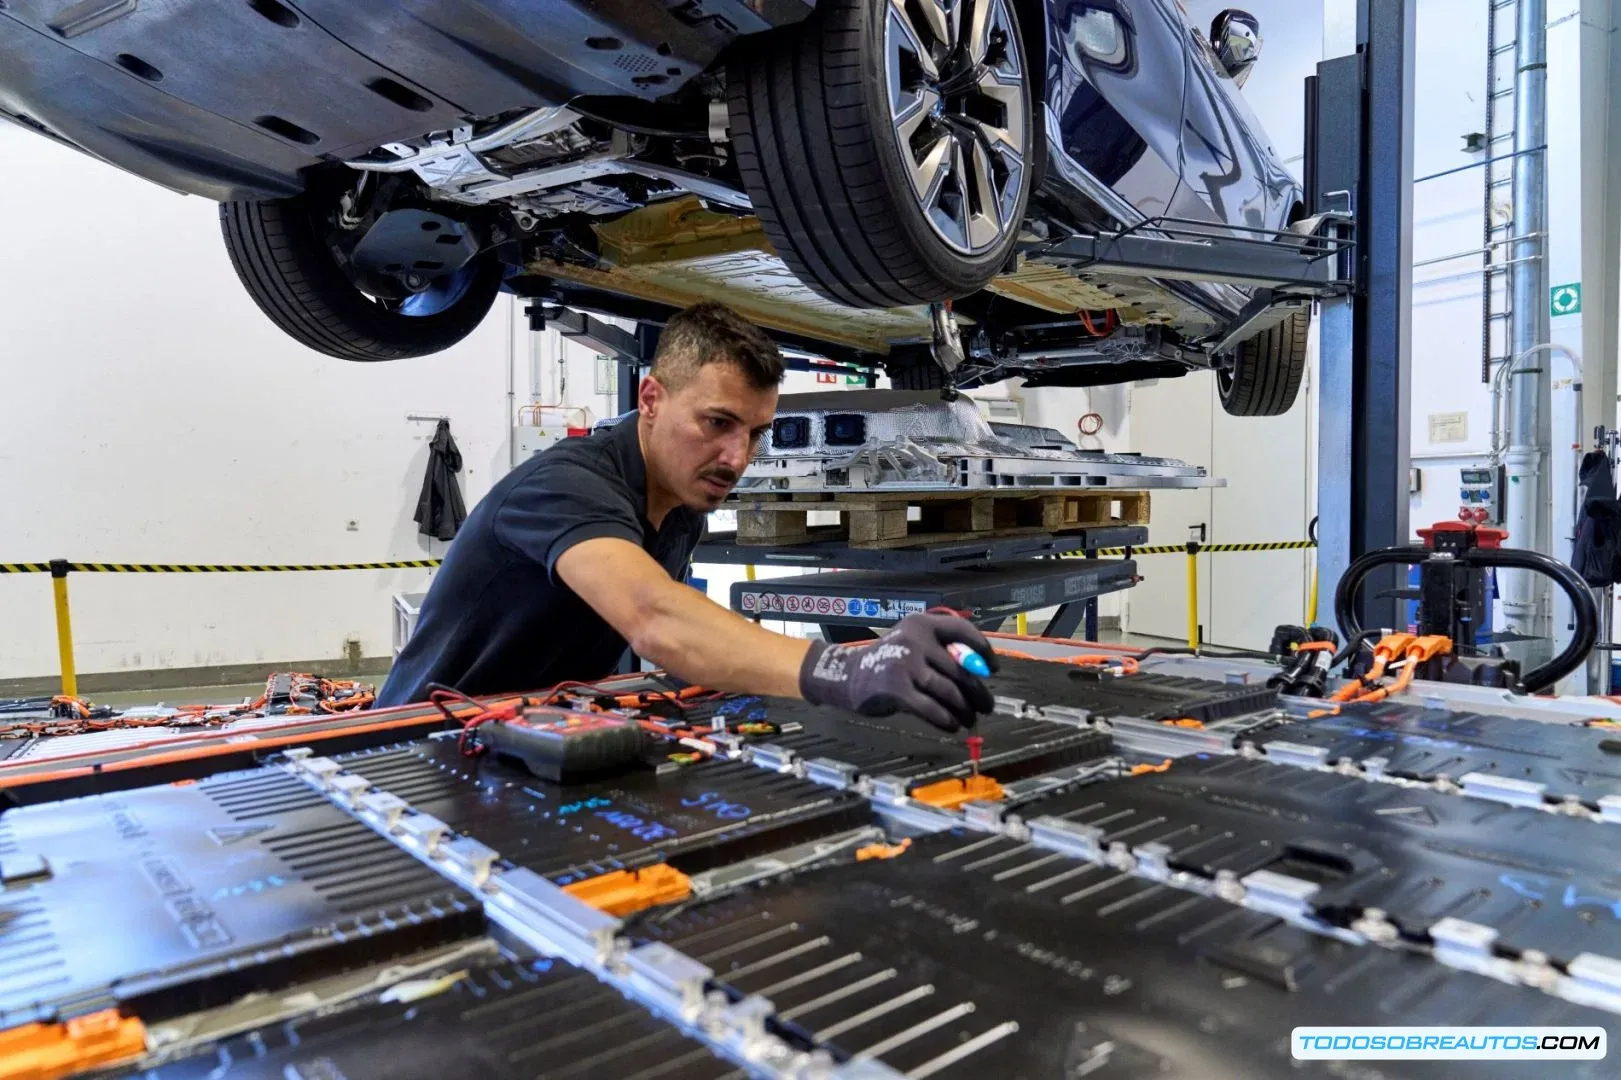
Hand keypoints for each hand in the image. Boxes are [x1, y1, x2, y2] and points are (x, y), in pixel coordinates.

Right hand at [797, 614, 998, 731]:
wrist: (846, 675)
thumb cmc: (888, 662)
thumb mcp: (912, 643)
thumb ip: (941, 651)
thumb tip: (980, 674)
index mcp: (922, 624)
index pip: (963, 631)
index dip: (983, 651)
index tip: (992, 669)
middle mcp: (915, 639)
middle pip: (960, 669)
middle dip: (978, 692)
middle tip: (986, 706)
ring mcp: (905, 664)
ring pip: (949, 691)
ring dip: (965, 709)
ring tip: (970, 719)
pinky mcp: (897, 689)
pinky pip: (932, 708)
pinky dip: (946, 719)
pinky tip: (951, 725)